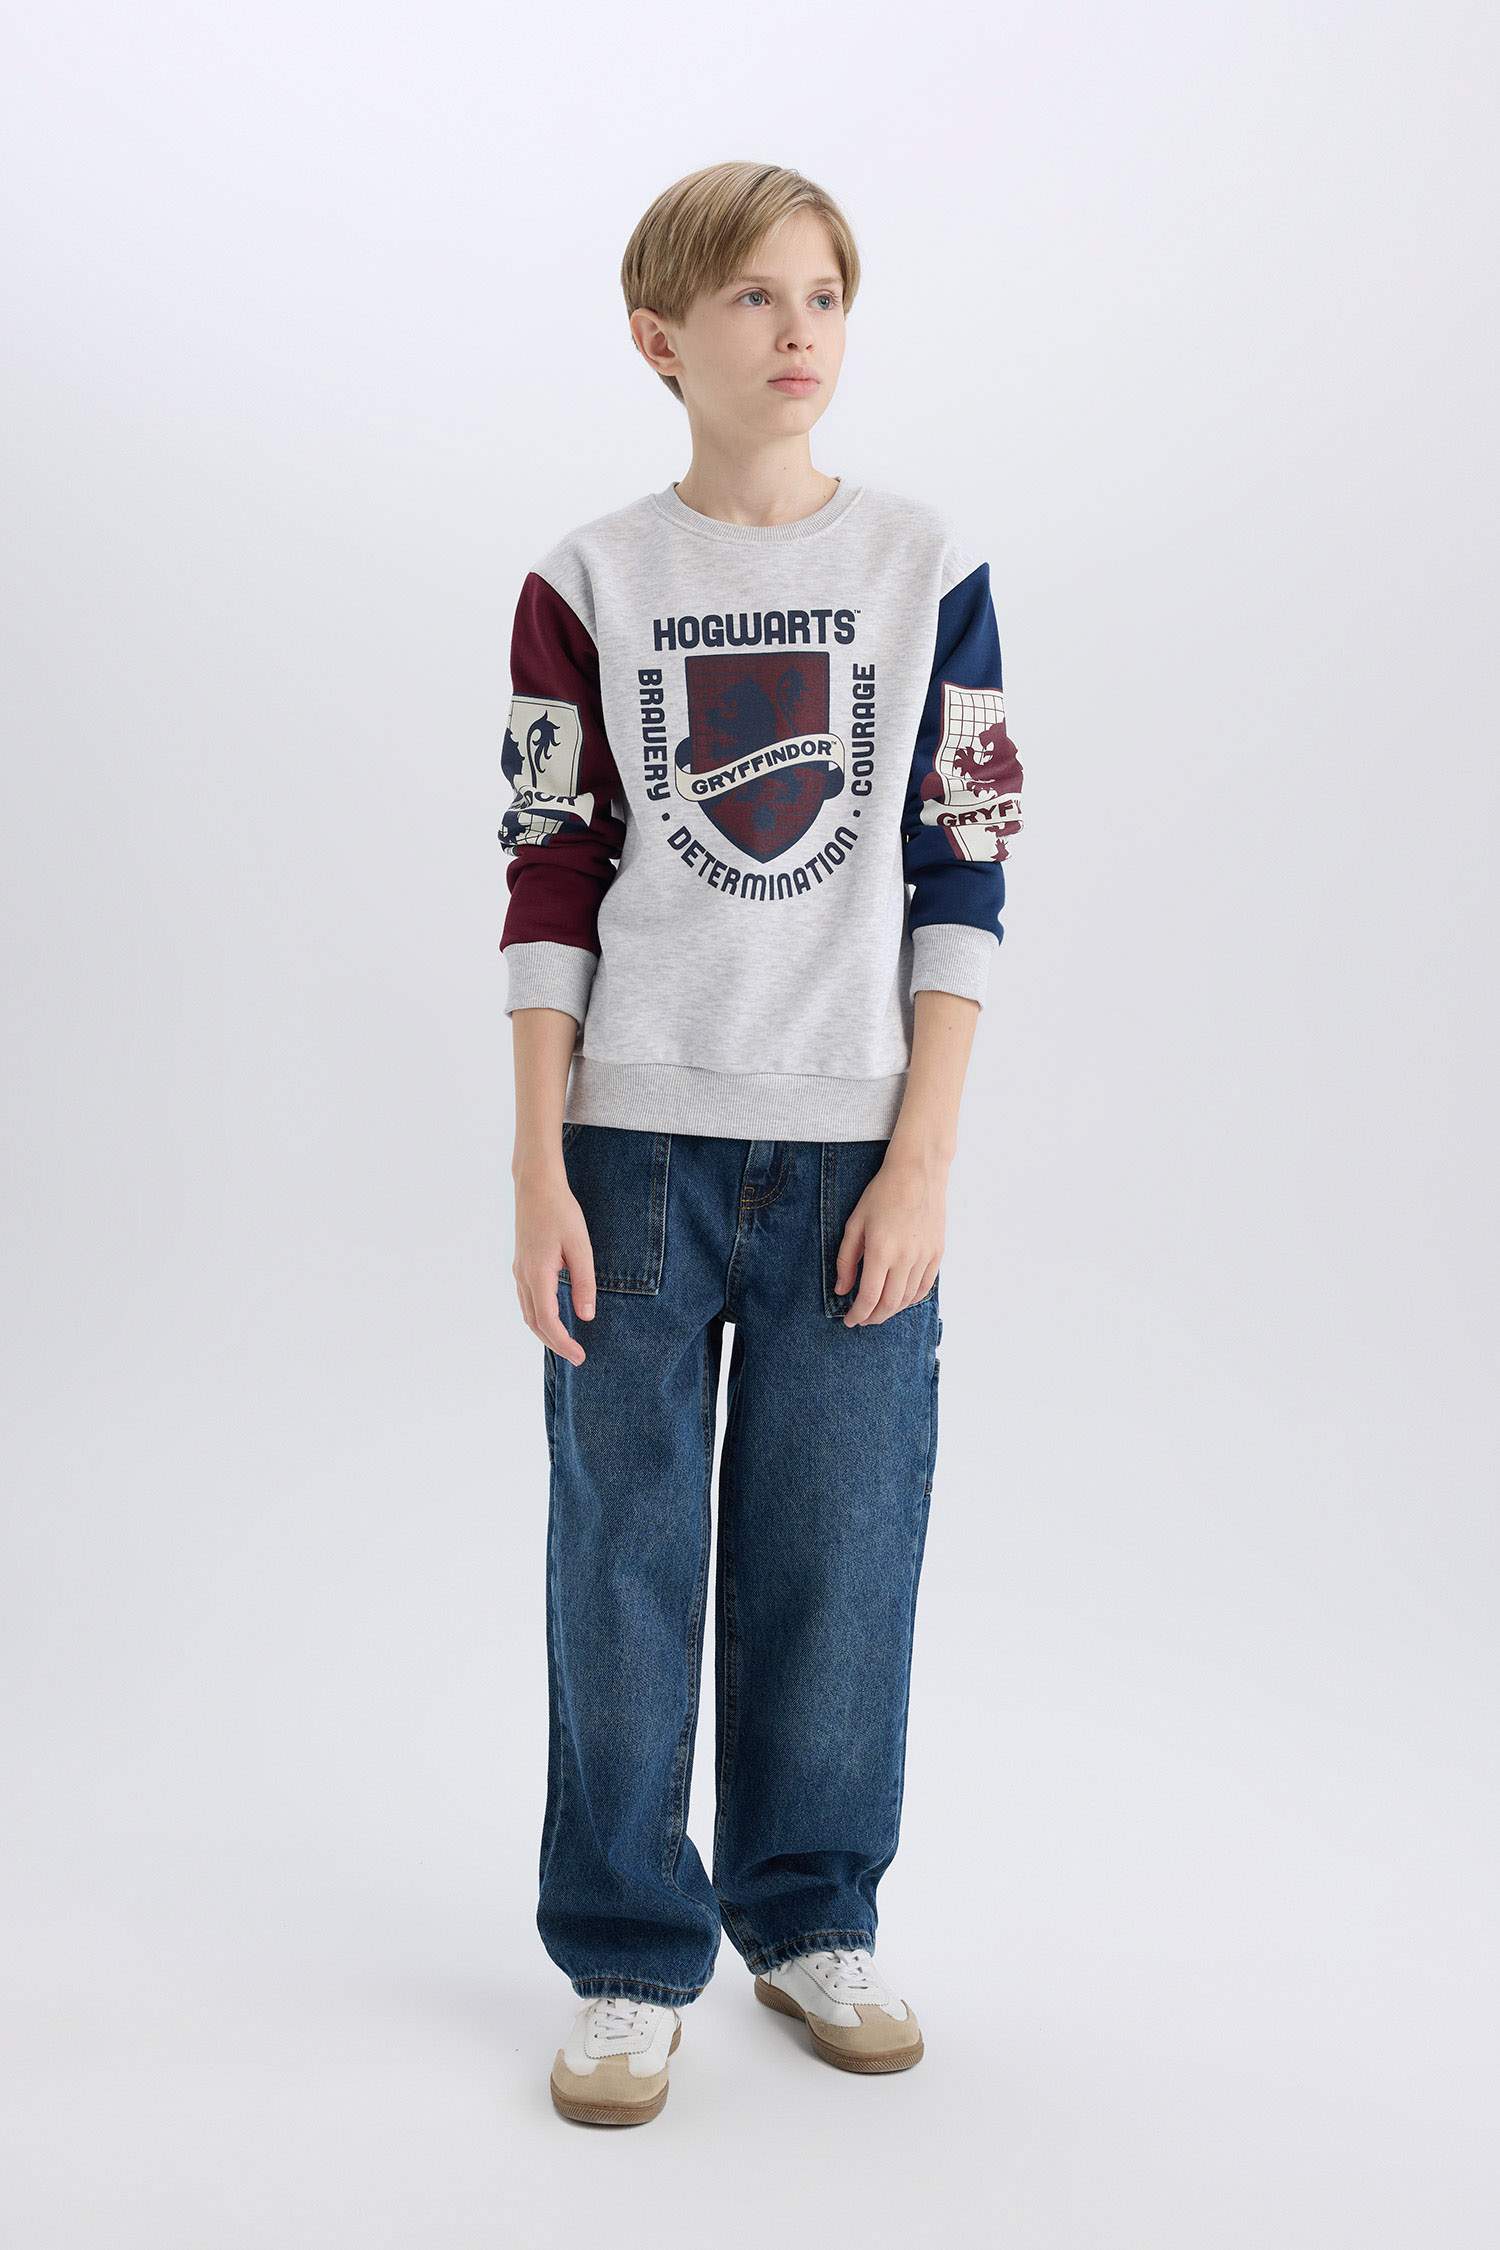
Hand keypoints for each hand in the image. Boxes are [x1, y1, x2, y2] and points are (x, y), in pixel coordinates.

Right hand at [513, 1159, 596, 1364]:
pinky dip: (539, 1317)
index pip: (548, 1321)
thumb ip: (584, 1283)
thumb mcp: (580, 1246)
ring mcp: (519, 1271)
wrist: (536, 1186)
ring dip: (545, 1332)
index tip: (580, 1356)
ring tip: (567, 1343)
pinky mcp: (521, 1264)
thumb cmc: (561, 1212)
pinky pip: (527, 1300)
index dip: (563, 1343)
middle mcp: (523, 1276)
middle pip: (534, 1323)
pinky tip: (554, 1317)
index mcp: (538, 1274)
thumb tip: (587, 1316)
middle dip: (555, 1343)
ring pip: (528, 1313)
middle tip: (577, 1356)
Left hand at [834, 1147, 945, 1325]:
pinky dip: (911, 1299)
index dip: (858, 1314)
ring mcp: (924, 1256)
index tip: (849, 1321)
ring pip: (908, 1298)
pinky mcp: (937, 1253)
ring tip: (878, 1311)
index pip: (869, 1297)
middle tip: (863, 1320)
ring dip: (891, 1311)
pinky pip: (925, 1287)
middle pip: (889, 1303)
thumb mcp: (855, 1224)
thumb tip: (842, 1290)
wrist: (917, 1173)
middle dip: (873, 1317)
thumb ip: (846, 1260)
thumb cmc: (882, 1194)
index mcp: (881, 1250)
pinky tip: (899, 1300)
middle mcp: (905, 1258)